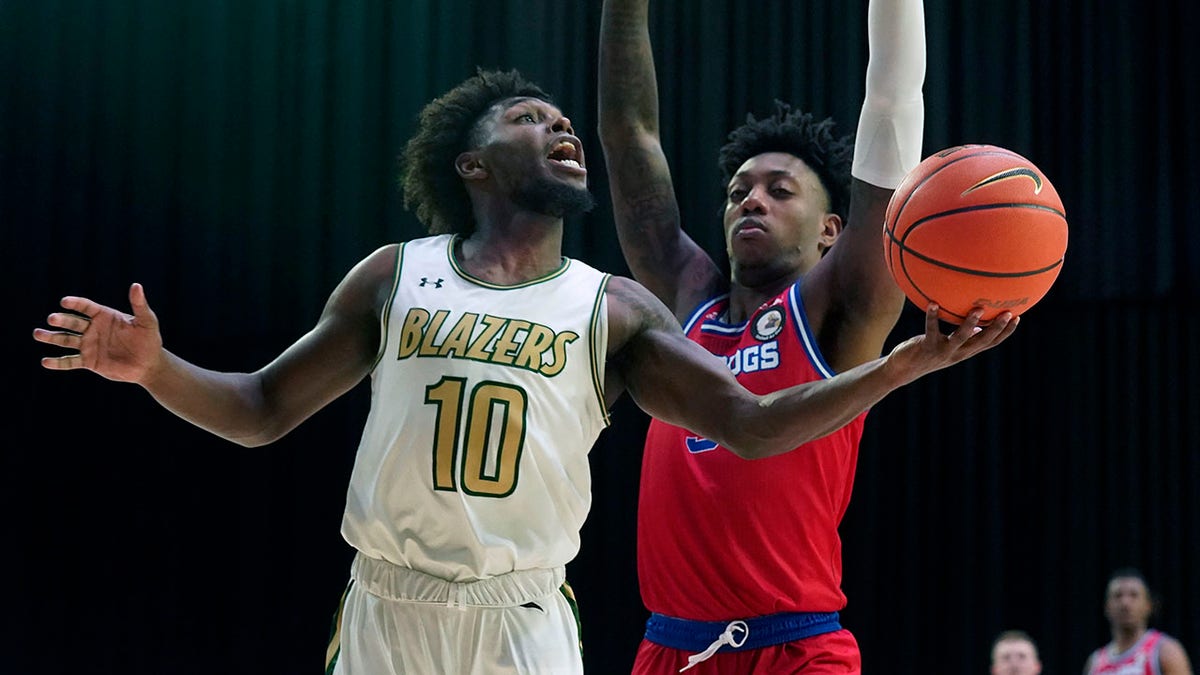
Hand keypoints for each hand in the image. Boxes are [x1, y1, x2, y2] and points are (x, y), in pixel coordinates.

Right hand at [33, 282, 163, 383]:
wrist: (148, 364)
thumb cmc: (149, 340)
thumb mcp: (146, 321)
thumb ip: (139, 305)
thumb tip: (136, 285)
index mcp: (104, 316)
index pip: (86, 307)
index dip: (75, 304)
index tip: (64, 302)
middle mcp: (93, 329)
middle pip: (73, 322)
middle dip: (61, 320)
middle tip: (52, 318)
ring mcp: (89, 345)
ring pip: (66, 340)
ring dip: (51, 337)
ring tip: (38, 334)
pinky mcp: (89, 361)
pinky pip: (70, 362)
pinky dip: (58, 363)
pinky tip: (45, 362)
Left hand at [886, 303, 1018, 382]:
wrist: (903, 369)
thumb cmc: (927, 352)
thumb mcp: (948, 346)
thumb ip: (964, 338)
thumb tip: (980, 326)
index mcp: (965, 351)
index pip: (991, 343)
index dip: (1005, 332)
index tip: (1018, 317)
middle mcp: (957, 354)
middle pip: (982, 342)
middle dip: (997, 328)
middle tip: (1008, 313)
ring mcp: (943, 351)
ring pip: (961, 338)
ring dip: (970, 323)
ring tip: (978, 308)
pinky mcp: (927, 348)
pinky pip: (931, 330)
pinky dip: (932, 317)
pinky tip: (933, 303)